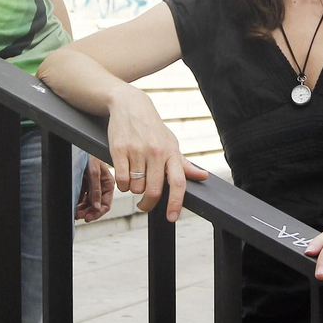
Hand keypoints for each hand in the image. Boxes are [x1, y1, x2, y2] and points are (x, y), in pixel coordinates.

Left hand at [76, 157, 115, 220]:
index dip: (98, 213)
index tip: (88, 218)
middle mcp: (102, 187)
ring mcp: (94, 186)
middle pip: (97, 205)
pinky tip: (75, 205)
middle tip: (78, 216)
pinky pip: (83, 197)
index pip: (106, 204)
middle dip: (88, 212)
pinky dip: (79, 203)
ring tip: (75, 212)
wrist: (80, 147)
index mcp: (108, 184)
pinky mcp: (86, 185)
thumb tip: (97, 207)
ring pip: (89, 203)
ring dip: (83, 209)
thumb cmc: (90, 157)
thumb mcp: (94, 173)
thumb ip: (96, 191)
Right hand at [107, 88, 207, 221]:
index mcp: (171, 152)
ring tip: (134, 179)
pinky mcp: (119, 150)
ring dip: (133, 191)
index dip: (176, 202)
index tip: (172, 217)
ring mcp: (137, 150)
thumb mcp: (170, 143)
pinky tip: (124, 176)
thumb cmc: (152, 129)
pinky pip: (121, 180)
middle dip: (148, 204)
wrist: (130, 106)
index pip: (178, 182)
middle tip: (144, 205)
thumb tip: (203, 176)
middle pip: (153, 190)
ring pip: (135, 188)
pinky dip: (122, 185)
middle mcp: (156, 152)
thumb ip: (184, 164)